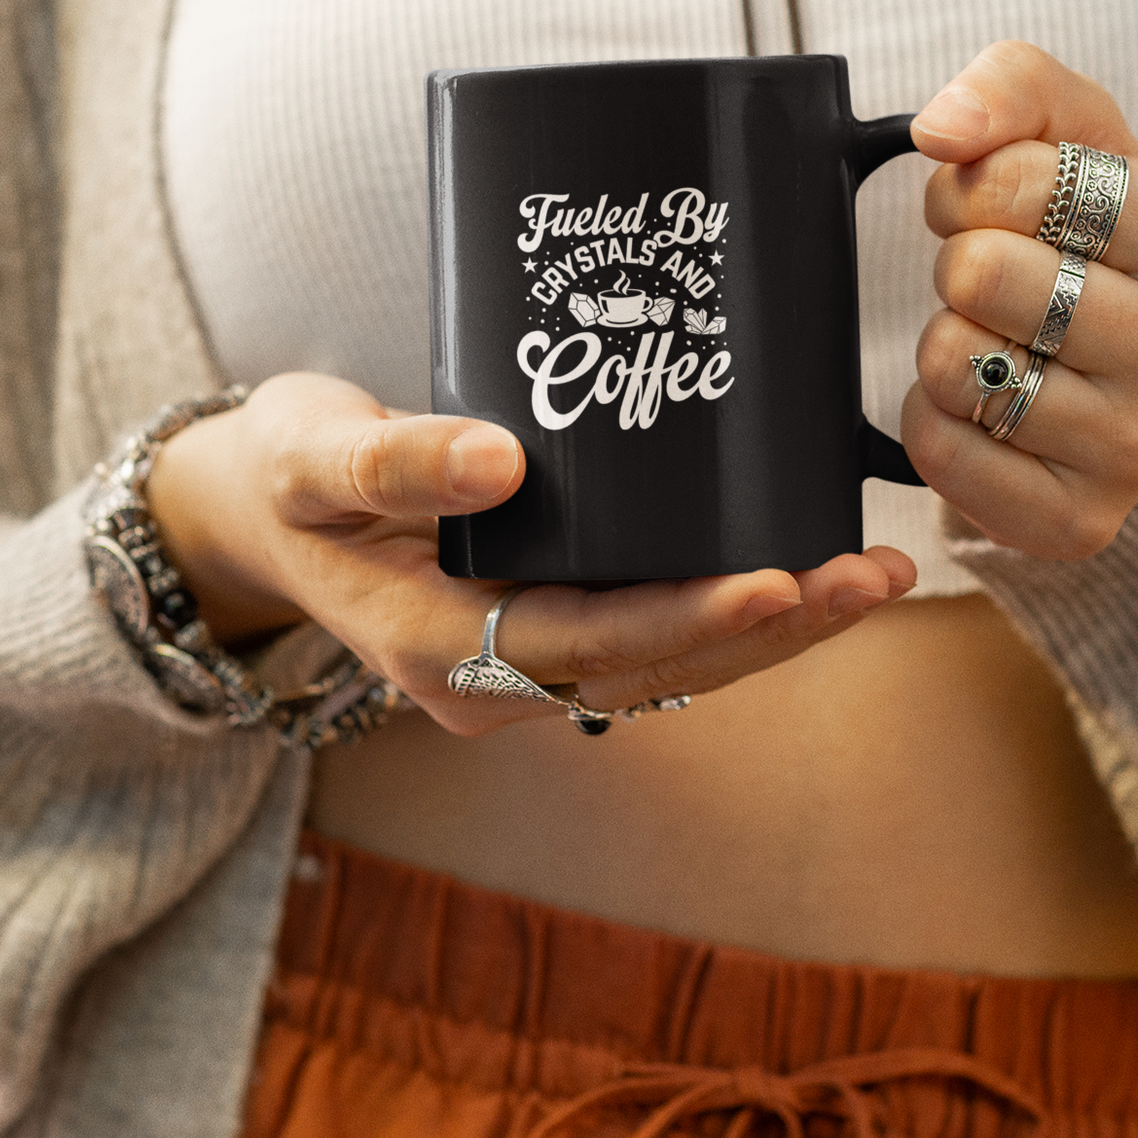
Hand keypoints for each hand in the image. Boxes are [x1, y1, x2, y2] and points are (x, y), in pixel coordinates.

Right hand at [147, 373, 915, 734]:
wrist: (258, 513)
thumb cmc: (281, 477)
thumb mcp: (307, 459)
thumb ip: (389, 462)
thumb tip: (499, 463)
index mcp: (438, 649)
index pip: (589, 645)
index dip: (690, 617)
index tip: (779, 577)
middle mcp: (493, 679)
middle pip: (657, 664)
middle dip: (776, 626)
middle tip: (878, 574)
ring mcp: (524, 663)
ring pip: (672, 662)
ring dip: (778, 626)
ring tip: (879, 574)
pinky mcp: (548, 626)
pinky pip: (655, 632)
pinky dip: (735, 605)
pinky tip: (808, 566)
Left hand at [902, 42, 1137, 560]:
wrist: (1135, 370)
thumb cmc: (1092, 236)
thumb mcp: (1073, 134)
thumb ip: (1010, 87)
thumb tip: (942, 127)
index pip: (1012, 181)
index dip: (970, 186)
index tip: (1002, 209)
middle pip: (978, 275)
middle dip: (958, 266)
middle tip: (996, 282)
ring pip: (956, 365)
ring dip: (946, 343)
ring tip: (1000, 342)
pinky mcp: (1083, 521)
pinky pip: (943, 454)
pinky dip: (935, 421)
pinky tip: (986, 408)